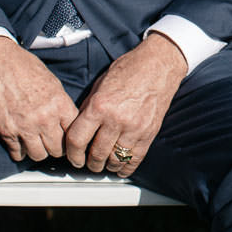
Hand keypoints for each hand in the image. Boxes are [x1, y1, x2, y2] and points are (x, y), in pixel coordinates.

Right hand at [0, 35, 79, 161]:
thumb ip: (61, 105)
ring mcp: (24, 127)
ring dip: (38, 151)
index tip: (67, 138)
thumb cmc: (25, 68)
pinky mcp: (6, 131)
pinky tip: (21, 142)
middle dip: (55, 147)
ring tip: (36, 143)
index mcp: (59, 104)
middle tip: (51, 142)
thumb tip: (68, 123)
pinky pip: (17, 154)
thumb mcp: (53, 83)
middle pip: (57, 149)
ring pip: (39, 156)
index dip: (71, 137)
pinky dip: (20, 151)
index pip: (74, 133)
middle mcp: (44, 118)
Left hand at [63, 32, 185, 175]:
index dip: (72, 154)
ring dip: (106, 166)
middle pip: (96, 154)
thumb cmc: (130, 69)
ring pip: (115, 160)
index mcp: (100, 106)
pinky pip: (135, 158)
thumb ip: (89, 108)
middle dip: (89, 163)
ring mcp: (135, 127)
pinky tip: (120, 168)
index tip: (73, 157)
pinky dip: (125, 167)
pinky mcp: (149, 132)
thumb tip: (79, 128)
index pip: (77, 140)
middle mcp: (116, 119)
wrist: (160, 63)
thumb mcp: (100, 84)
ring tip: (103, 164)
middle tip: (88, 163)